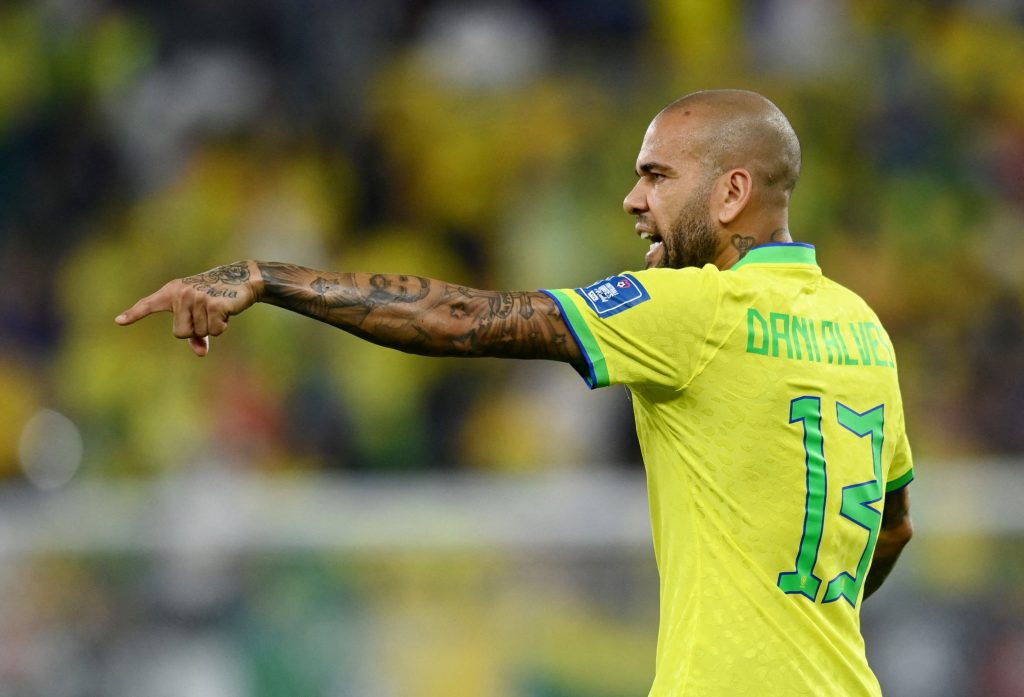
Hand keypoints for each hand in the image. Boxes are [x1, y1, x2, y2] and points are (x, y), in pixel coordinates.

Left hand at [115, 261, 261, 355]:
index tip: (119, 321)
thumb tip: (201, 354)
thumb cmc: (218, 296)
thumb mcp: (202, 312)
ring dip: (212, 326)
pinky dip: (223, 326)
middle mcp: (181, 294)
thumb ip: (196, 333)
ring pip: (199, 332)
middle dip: (197, 330)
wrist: (242, 278)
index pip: (149, 304)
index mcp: (173, 292)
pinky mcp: (213, 304)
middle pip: (180, 333)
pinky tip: (227, 311)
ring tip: (218, 308)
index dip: (134, 314)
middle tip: (208, 313)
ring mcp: (197, 298)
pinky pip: (214, 331)